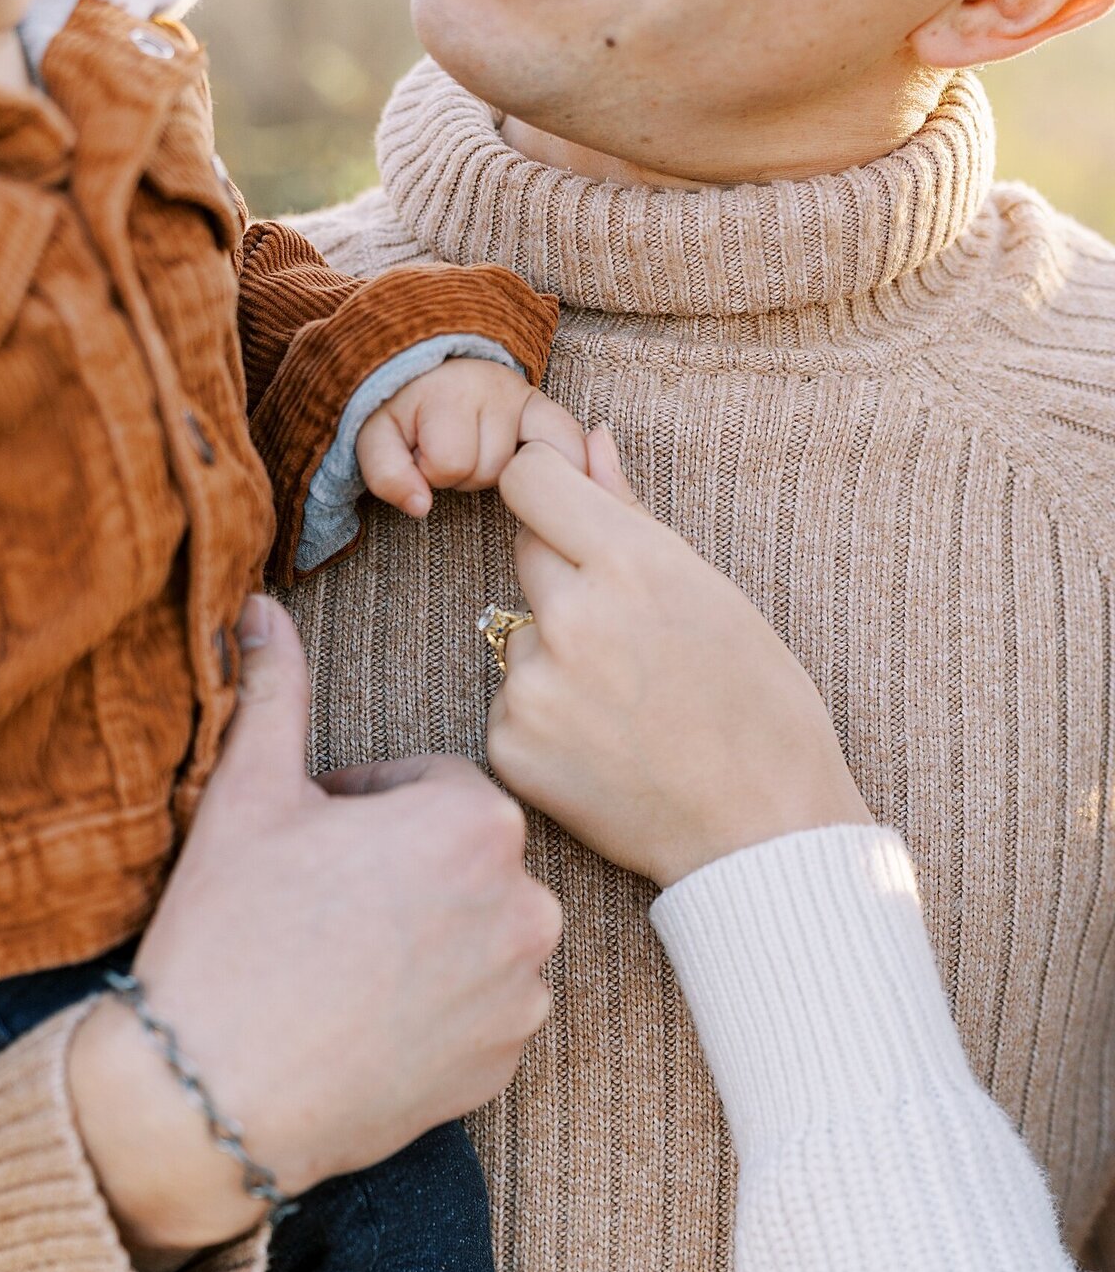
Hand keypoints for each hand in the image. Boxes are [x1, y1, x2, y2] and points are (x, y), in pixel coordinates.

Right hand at [71, 597, 561, 1256]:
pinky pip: (486, 1012)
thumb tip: (262, 610)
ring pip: (482, 934)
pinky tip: (371, 1020)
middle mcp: (526, 902)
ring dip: (432, 936)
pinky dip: (444, 1010)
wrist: (213, 1096)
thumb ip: (274, 693)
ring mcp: (523, 991)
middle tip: (326, 907)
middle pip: (467, 860)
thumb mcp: (248, 799)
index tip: (315, 844)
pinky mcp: (507, 1063)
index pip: (436, 787)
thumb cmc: (229, 935)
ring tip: (346, 966)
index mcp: (476, 821)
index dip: (367, 810)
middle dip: (407, 870)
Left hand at [355, 358, 586, 518]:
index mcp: (448, 391)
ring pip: (525, 469)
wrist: (427, 363)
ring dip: (498, 473)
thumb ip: (387, 475)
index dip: (431, 471)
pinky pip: (570, 444)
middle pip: (489, 470)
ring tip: (477, 450)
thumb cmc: (402, 410)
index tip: (420, 453)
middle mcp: (494, 385)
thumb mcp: (376, 439)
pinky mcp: (548, 408)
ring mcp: (527, 396)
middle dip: (465, 474)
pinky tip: (540, 471)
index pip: (450, 462)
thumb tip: (420, 508)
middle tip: (450, 450)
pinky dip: (561, 464)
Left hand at [487, 430, 871, 888]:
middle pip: (527, 555)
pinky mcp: (510, 745)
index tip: (568, 512)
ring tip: (627, 707)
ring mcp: (536, 685)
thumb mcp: (713, 593)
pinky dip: (545, 721)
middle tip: (632, 639)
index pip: (529, 480)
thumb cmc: (760, 710)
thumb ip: (631, 511)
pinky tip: (602, 748)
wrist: (759, 833)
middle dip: (568, 579)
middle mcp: (573, 615)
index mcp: (632, 563)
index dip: (548, 490)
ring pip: (521, 637)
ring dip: (557, 656)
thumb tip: (587, 438)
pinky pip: (511, 705)